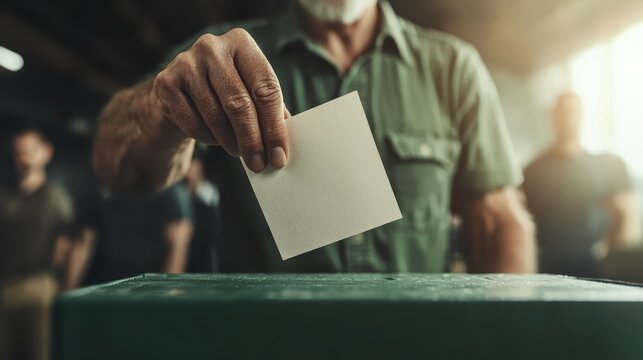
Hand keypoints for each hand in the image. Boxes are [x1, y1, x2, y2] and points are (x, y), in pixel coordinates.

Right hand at [152, 28, 288, 171]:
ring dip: (231, 142)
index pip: (266, 88)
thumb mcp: (252, 91)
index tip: (279, 155)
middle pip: (239, 103)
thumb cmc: (227, 91)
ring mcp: (185, 63)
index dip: (275, 126)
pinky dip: (208, 138)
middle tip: (259, 163)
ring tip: (239, 153)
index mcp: (241, 42)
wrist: (182, 90)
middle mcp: (212, 47)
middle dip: (252, 140)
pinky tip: (216, 139)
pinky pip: (193, 123)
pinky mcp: (165, 83)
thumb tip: (281, 147)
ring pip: (216, 116)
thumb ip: (271, 111)